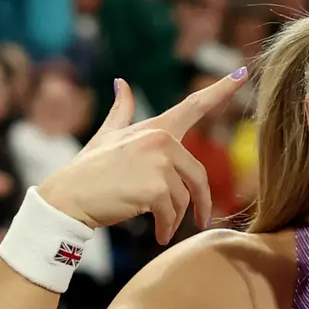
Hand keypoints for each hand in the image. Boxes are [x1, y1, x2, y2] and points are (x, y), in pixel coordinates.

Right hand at [36, 70, 247, 243]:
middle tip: (198, 220)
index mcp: (155, 128)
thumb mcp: (106, 137)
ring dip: (177, 218)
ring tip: (163, 227)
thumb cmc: (87, 171)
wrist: (66, 199)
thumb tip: (121, 83)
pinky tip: (159, 235)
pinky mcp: (155, 188)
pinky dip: (167, 228)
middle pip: (198, 175)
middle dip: (199, 202)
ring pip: (185, 197)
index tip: (243, 73)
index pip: (193, 106)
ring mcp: (158, 163)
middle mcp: (160, 140)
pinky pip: (173, 213)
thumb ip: (122, 112)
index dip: (220, 90)